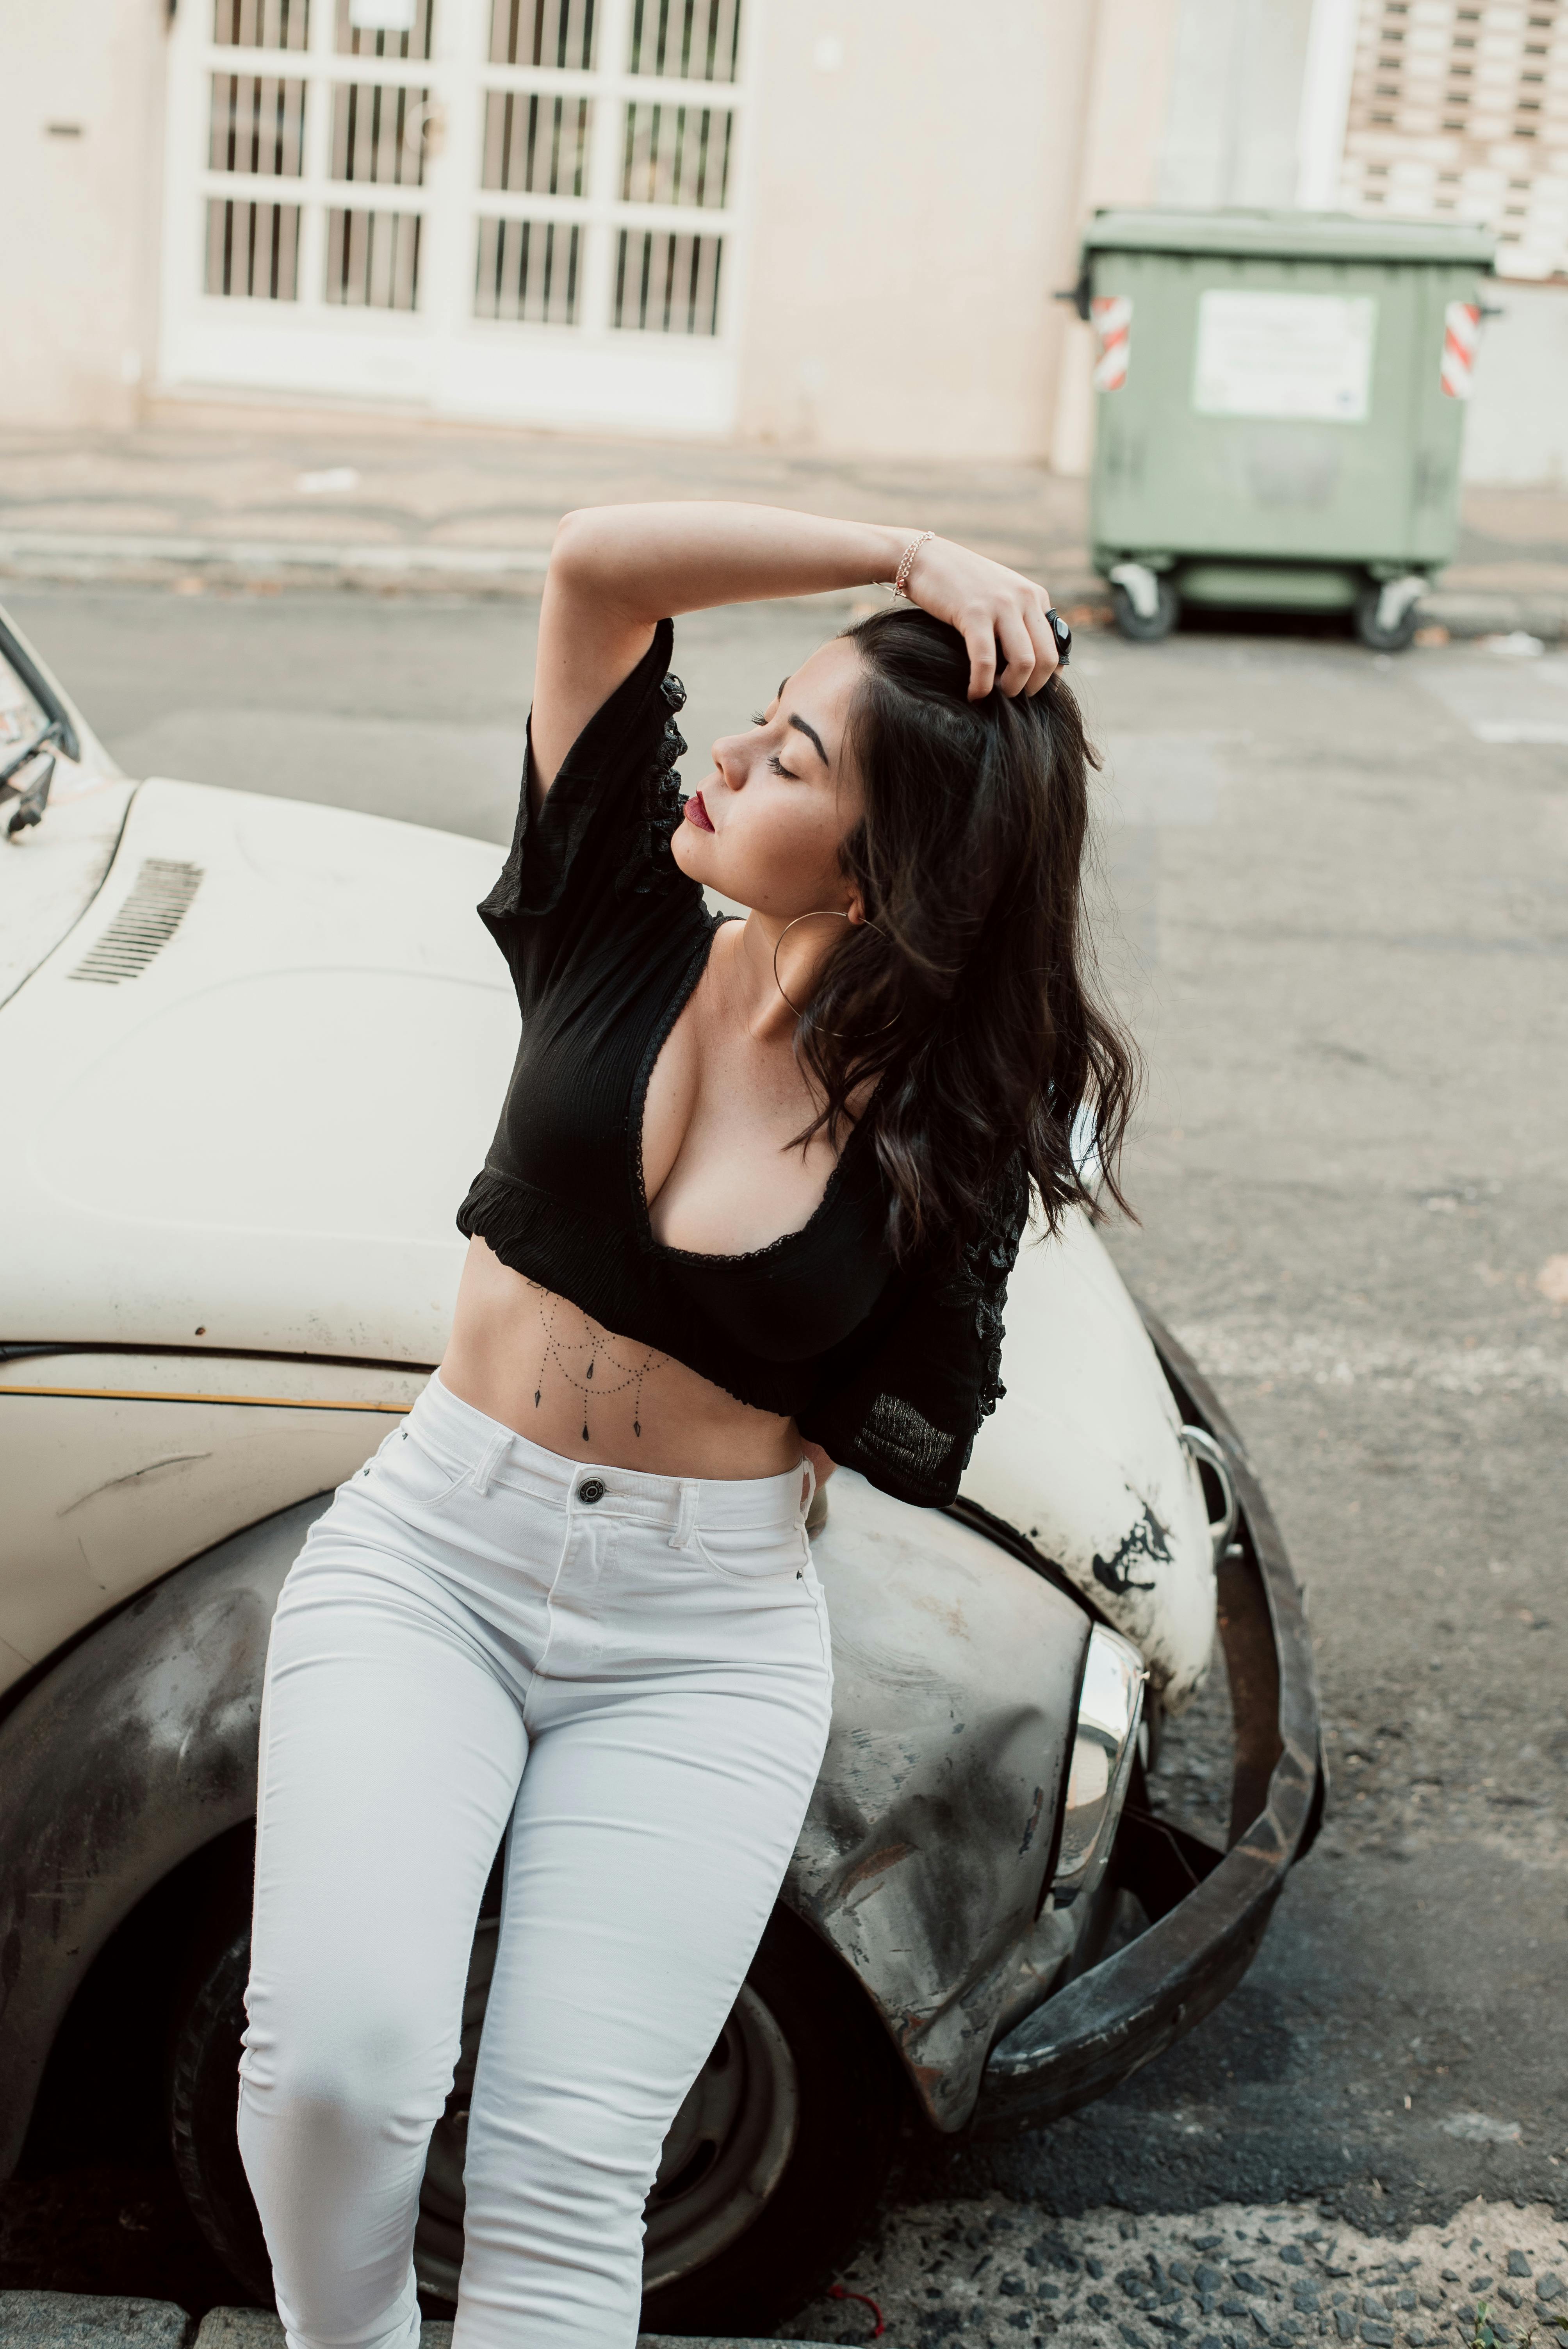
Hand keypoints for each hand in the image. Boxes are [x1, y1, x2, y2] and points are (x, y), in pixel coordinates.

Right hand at [898, 537, 1059, 701]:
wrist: (924, 558)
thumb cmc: (959, 585)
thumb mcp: (999, 597)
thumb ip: (1018, 621)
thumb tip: (1027, 665)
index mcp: (1035, 597)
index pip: (1059, 647)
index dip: (1049, 679)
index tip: (1030, 692)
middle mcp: (1025, 598)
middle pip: (1048, 659)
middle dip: (1032, 688)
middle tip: (1011, 698)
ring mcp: (1001, 604)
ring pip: (1024, 662)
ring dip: (1010, 689)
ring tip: (994, 695)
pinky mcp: (974, 612)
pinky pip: (986, 661)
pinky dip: (981, 685)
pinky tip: (972, 694)